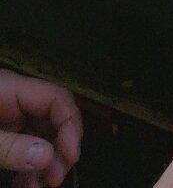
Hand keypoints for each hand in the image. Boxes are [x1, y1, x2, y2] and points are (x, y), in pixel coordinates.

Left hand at [0, 70, 81, 187]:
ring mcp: (7, 118)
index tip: (71, 155)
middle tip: (55, 178)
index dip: (70, 125)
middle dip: (59, 150)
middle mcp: (13, 101)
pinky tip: (27, 184)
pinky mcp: (3, 133)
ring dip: (44, 165)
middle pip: (53, 120)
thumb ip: (10, 147)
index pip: (56, 99)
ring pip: (40, 137)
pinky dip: (28, 168)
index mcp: (9, 89)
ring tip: (38, 186)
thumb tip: (47, 156)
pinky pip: (25, 147)